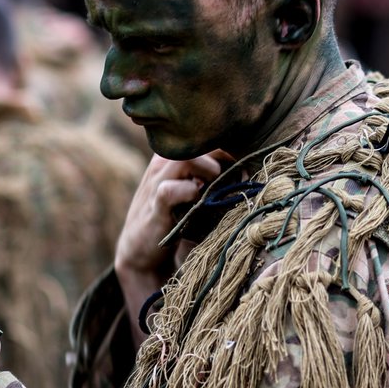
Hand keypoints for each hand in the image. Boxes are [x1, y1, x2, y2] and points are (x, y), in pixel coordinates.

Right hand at [115, 151, 226, 344]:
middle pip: (197, 143)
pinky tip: (198, 202)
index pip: (204, 138)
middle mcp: (162, 164)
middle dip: (223, 156)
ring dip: (208, 171)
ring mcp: (157, 183)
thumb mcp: (192, 194)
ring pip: (184, 160)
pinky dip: (188, 194)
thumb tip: (247, 172)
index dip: (228, 148)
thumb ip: (210, 180)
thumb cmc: (175, 219)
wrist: (142, 249)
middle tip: (239, 175)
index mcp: (172, 156)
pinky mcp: (155, 206)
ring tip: (219, 186)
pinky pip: (169, 191)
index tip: (245, 163)